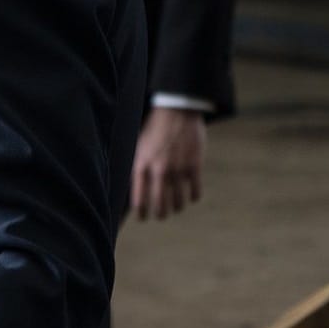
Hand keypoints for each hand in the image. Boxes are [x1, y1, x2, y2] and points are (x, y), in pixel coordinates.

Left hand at [131, 104, 205, 219]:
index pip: (139, 197)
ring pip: (178, 200)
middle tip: (160, 217)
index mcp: (141, 164)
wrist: (177, 110)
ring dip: (177, 207)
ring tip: (175, 208)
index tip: (142, 218)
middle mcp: (159, 170)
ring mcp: (178, 169)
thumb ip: (137, 164)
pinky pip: (195, 190)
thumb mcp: (138, 144)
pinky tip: (191, 198)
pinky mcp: (194, 166)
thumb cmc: (153, 126)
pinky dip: (193, 197)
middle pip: (160, 203)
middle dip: (160, 214)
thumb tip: (133, 184)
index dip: (141, 211)